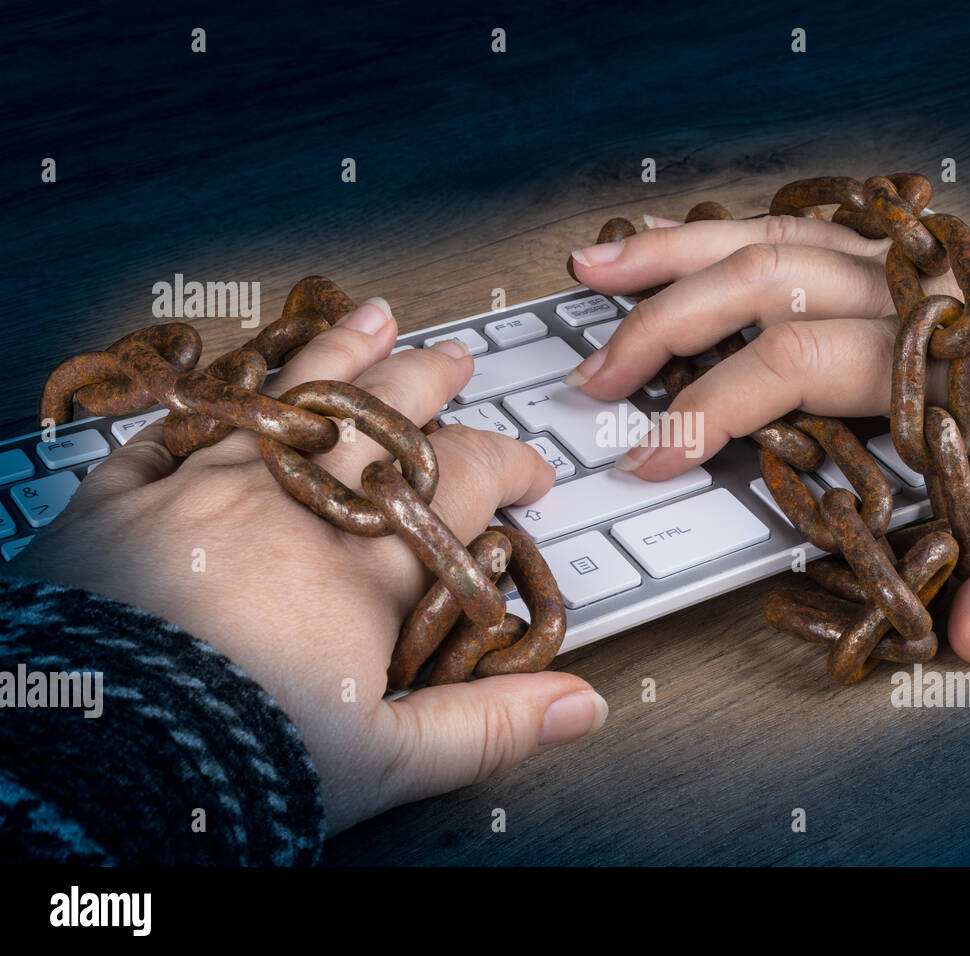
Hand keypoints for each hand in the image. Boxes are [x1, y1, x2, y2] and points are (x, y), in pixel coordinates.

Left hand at [13, 300, 607, 834]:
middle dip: (430, 382)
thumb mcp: (389, 760)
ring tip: (372, 320)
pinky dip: (214, 403)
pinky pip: (175, 427)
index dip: (510, 468)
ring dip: (338, 355)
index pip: (463, 481)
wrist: (87, 764)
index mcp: (364, 565)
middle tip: (454, 362)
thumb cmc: (239, 762)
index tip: (530, 478)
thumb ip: (491, 725)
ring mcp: (201, 490)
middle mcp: (291, 506)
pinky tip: (230, 383)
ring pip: (288, 398)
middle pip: (381, 415)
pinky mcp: (116, 501)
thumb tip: (581, 705)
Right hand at [566, 211, 969, 661]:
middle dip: (666, 331)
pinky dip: (718, 231)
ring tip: (595, 275)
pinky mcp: (887, 245)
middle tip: (598, 384)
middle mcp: (907, 287)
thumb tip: (969, 641)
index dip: (716, 408)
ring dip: (671, 258)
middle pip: (761, 286)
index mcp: (947, 348)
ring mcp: (893, 255)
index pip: (801, 364)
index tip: (653, 455)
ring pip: (764, 237)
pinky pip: (789, 223)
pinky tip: (665, 244)